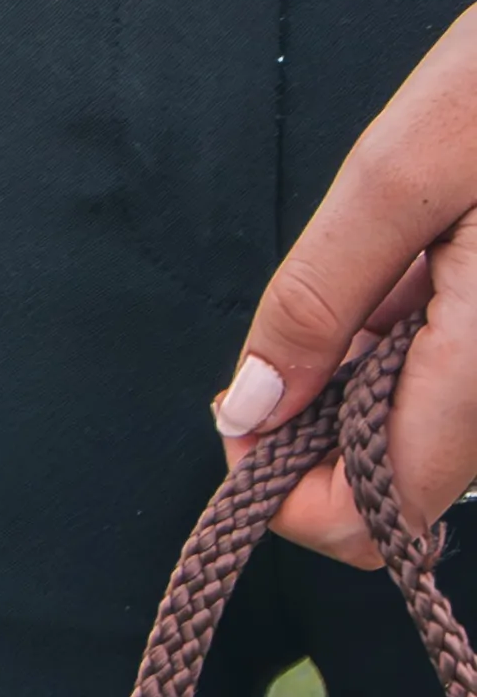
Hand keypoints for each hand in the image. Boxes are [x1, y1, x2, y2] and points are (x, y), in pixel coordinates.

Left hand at [216, 4, 476, 566]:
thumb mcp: (401, 174)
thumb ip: (321, 301)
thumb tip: (247, 412)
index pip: (373, 522)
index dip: (284, 487)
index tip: (241, 410)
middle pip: (396, 486)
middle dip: (315, 429)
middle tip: (293, 333)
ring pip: (424, 435)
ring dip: (361, 381)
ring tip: (376, 277)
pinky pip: (455, 385)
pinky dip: (406, 351)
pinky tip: (413, 274)